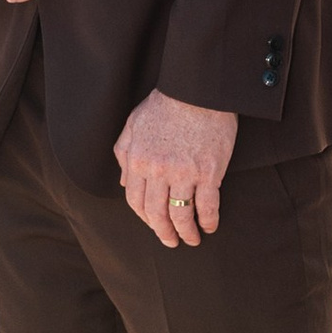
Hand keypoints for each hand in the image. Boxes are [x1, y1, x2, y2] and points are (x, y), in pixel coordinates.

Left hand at [114, 88, 239, 248]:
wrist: (196, 90)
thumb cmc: (165, 104)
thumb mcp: (133, 125)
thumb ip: (123, 154)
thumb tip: (122, 182)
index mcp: (137, 160)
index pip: (135, 201)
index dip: (144, 218)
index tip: (154, 225)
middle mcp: (158, 171)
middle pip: (157, 214)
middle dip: (164, 233)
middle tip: (171, 242)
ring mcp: (184, 173)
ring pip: (181, 214)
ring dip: (186, 232)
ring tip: (191, 239)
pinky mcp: (208, 172)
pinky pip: (207, 205)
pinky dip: (208, 220)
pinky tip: (209, 226)